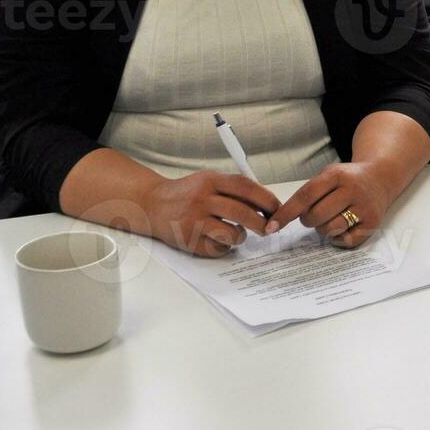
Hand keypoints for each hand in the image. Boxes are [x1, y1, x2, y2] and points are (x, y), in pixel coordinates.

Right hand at [140, 171, 279, 257]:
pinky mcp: (188, 241)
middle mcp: (202, 200)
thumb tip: (267, 203)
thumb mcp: (209, 180)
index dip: (267, 200)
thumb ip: (235, 188)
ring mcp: (194, 222)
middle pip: (242, 213)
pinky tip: (217, 239)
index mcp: (210, 181)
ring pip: (232, 234)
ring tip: (237, 233)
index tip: (277, 209)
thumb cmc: (188, 193)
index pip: (246, 188)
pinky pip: (218, 249)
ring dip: (241, 236)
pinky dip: (224, 247)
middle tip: (268, 228)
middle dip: (262, 223)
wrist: (152, 204)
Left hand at [267, 162, 392, 248]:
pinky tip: (343, 227)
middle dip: (308, 220)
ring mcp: (365, 207)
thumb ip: (308, 193)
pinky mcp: (373, 222)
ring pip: (330, 229)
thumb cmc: (347, 179)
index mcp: (337, 175)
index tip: (272, 226)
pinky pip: (346, 241)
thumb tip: (279, 220)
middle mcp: (353, 189)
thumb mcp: (329, 175)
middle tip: (315, 215)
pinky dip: (339, 238)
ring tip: (331, 219)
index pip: (305, 196)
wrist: (381, 177)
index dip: (286, 213)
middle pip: (316, 216)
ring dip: (324, 229)